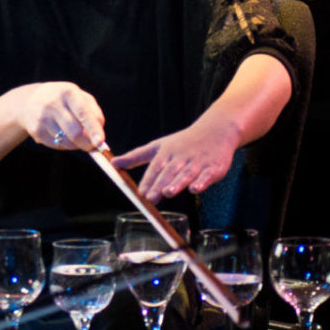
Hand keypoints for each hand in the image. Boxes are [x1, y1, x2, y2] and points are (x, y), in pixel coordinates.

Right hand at [11, 82, 105, 151]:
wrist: (29, 101)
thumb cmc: (63, 99)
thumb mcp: (79, 97)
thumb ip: (94, 113)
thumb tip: (100, 137)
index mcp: (68, 92)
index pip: (84, 113)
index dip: (93, 129)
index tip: (101, 142)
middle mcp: (53, 104)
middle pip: (75, 132)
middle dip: (87, 143)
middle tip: (93, 146)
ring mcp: (43, 118)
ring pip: (67, 141)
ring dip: (76, 144)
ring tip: (74, 135)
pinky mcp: (36, 131)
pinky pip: (57, 145)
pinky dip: (65, 144)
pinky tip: (61, 134)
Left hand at [112, 115, 239, 203]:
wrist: (215, 130)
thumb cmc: (183, 141)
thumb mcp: (158, 146)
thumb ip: (135, 157)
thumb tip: (113, 163)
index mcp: (167, 152)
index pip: (155, 167)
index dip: (148, 180)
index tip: (140, 193)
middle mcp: (181, 157)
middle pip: (169, 172)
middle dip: (160, 184)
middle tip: (150, 198)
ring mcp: (198, 162)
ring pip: (186, 174)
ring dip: (177, 183)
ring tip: (168, 193)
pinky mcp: (214, 167)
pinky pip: (208, 176)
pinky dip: (202, 182)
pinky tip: (195, 189)